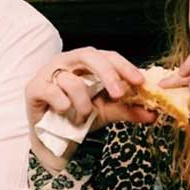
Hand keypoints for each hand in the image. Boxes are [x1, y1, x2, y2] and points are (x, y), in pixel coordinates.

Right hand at [26, 47, 156, 170]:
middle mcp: (69, 61)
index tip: (140, 82)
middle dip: (108, 74)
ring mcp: (50, 72)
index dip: (125, 67)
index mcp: (88, 62)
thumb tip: (154, 113)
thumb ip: (128, 110)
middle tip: (119, 95)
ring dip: (83, 104)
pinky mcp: (34, 87)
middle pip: (90, 56)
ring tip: (83, 117)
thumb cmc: (78, 113)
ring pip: (72, 80)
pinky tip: (64, 112)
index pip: (110, 57)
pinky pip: (53, 92)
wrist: (52, 133)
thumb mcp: (107, 111)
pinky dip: (63, 105)